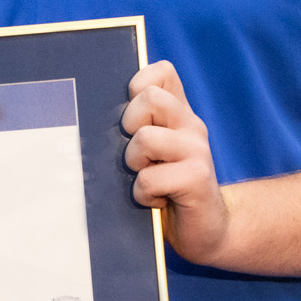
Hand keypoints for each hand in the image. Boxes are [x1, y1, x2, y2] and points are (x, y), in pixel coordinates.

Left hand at [122, 60, 231, 264]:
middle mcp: (192, 125)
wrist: (206, 229)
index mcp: (179, 113)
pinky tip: (158, 200)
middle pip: (150, 98)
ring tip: (146, 178)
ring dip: (134, 164)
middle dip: (130, 127)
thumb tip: (94, 109)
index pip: (162, 71)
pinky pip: (149, 178)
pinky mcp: (198, 178)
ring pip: (144, 138)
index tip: (134, 119)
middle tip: (138, 155)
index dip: (139, 85)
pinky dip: (143, 194)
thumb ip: (137, 126)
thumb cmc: (168, 188)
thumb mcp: (151, 152)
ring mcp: (198, 150)